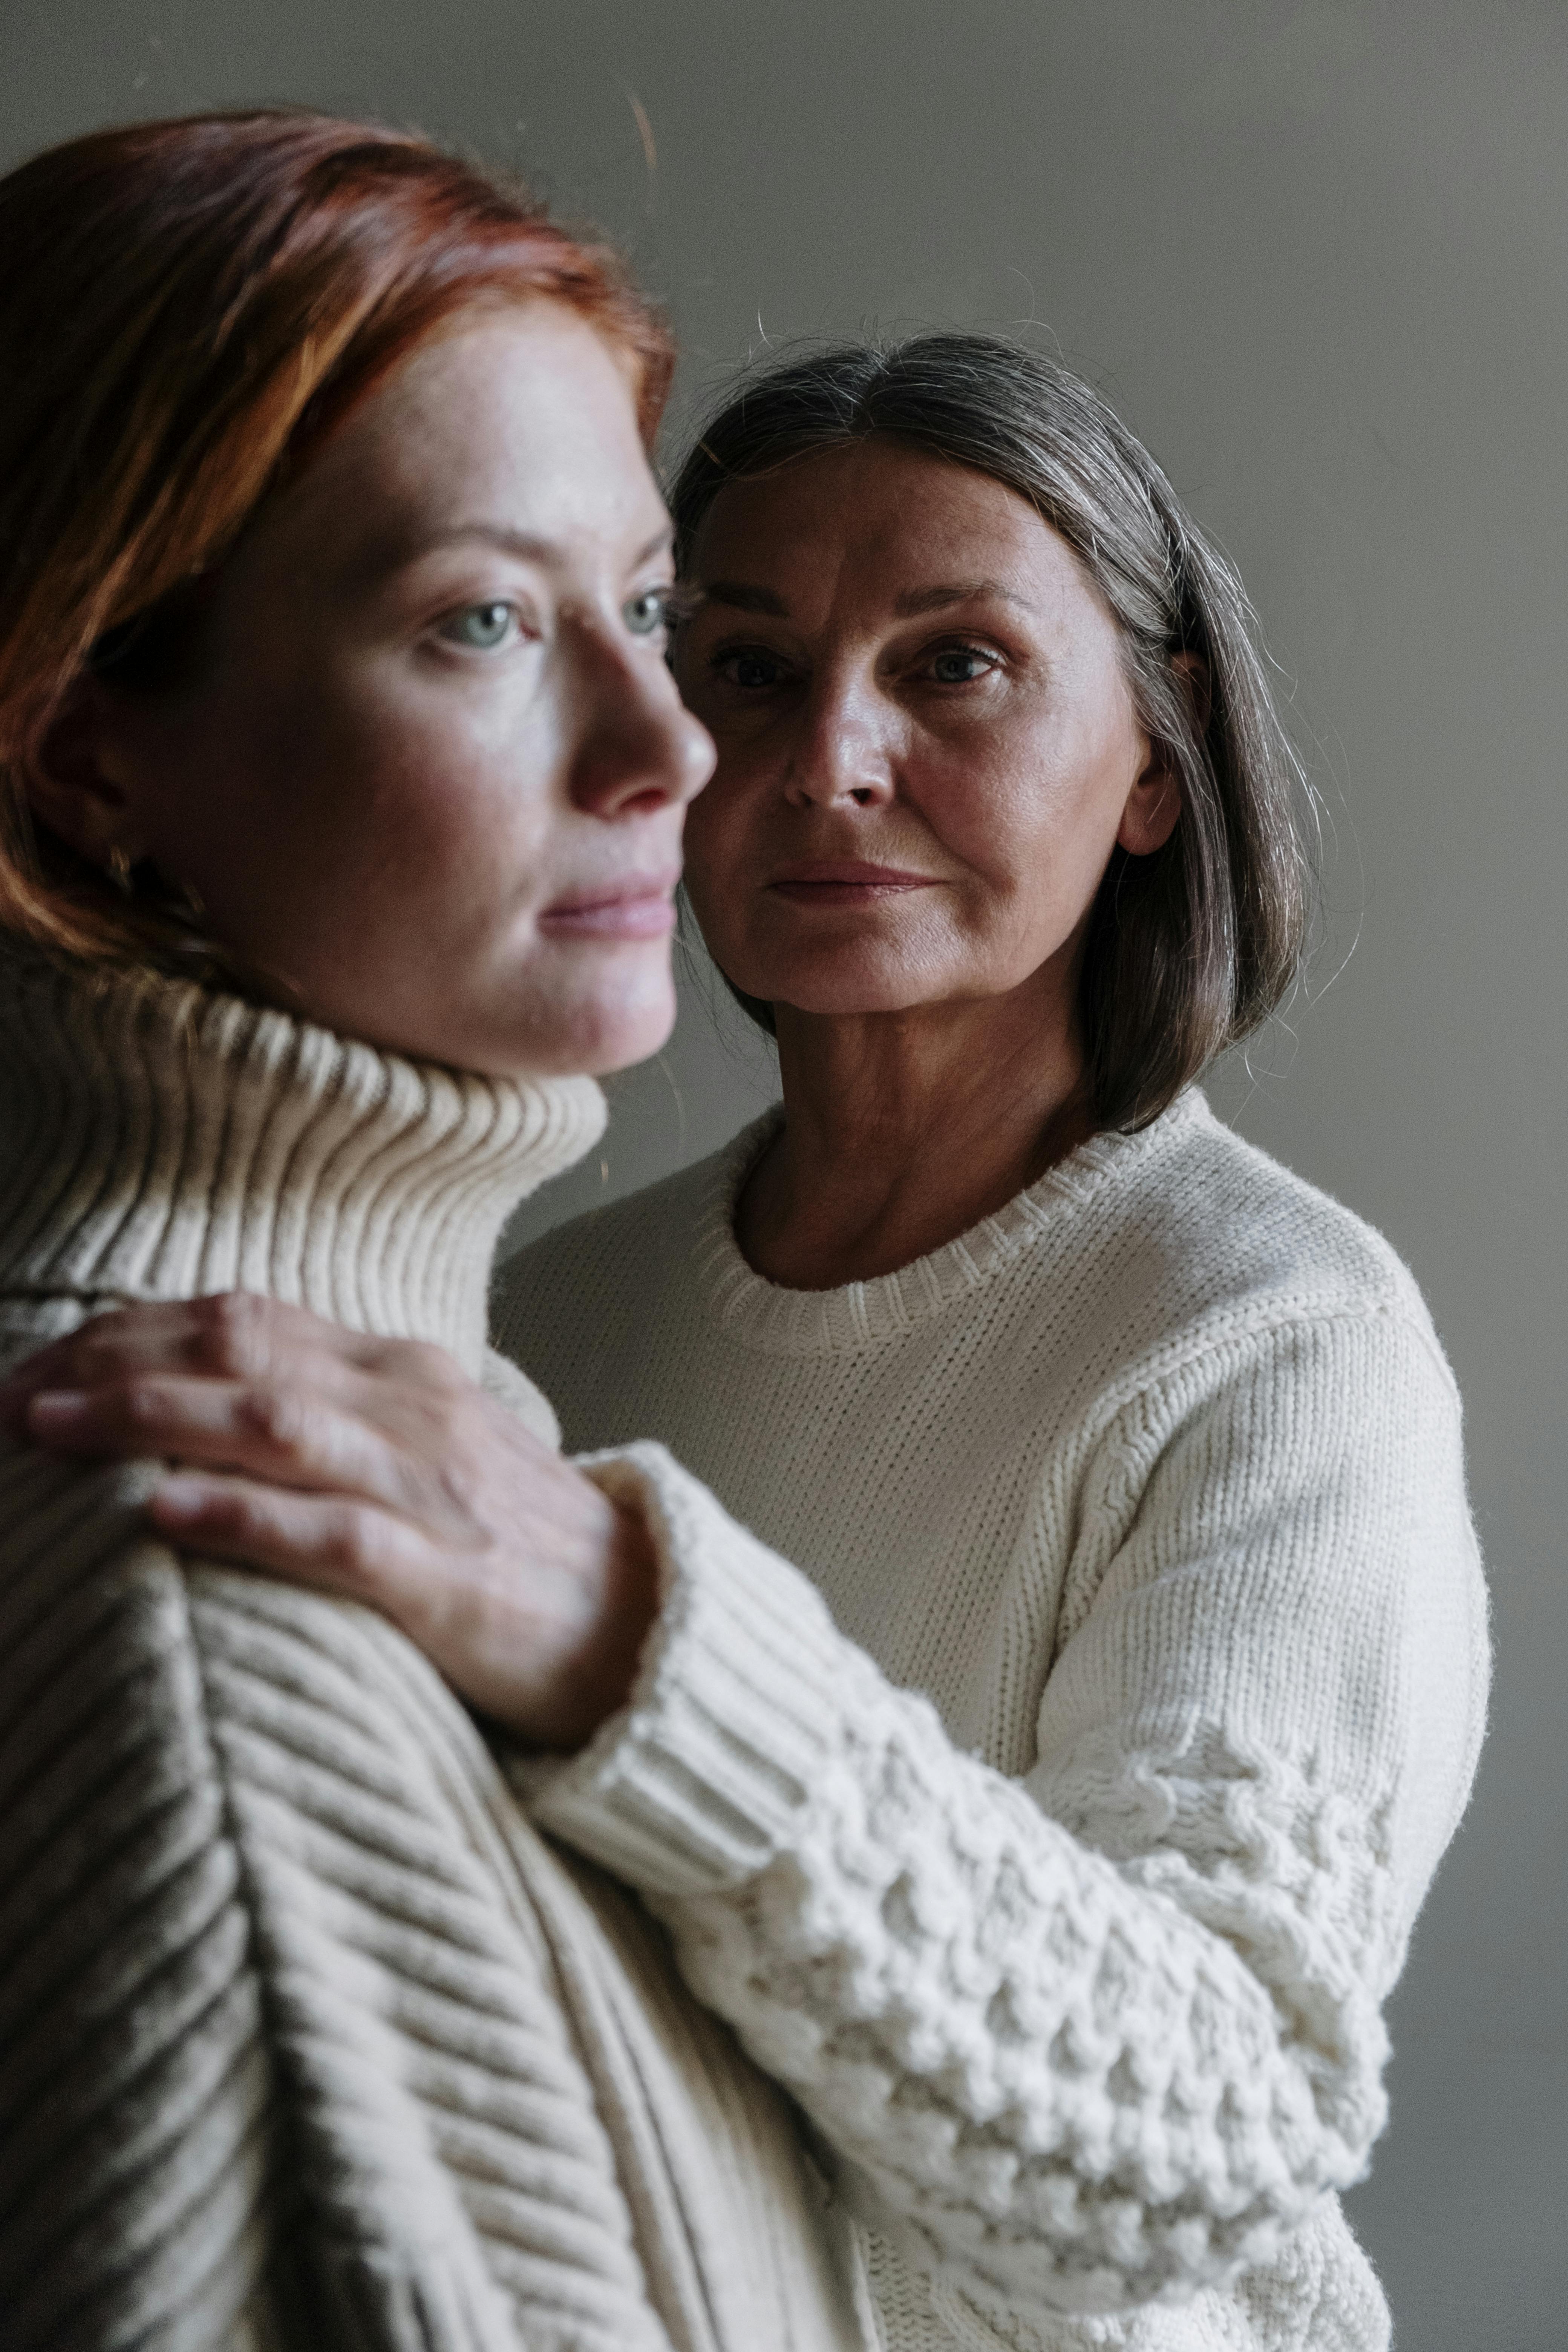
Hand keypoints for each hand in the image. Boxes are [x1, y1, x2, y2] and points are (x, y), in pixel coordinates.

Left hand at [0, 1294, 657, 1749]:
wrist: (646, 1627)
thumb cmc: (515, 1550)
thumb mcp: (426, 1457)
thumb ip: (333, 1423)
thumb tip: (209, 1411)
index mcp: (404, 1374)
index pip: (245, 1319)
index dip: (131, 1330)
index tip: (40, 1360)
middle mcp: (413, 1409)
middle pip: (242, 1352)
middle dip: (113, 1365)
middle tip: (10, 1395)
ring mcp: (433, 1490)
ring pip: (273, 1423)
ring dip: (150, 1419)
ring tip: (51, 1430)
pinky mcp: (447, 1581)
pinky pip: (331, 1536)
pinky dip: (241, 1517)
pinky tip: (161, 1514)